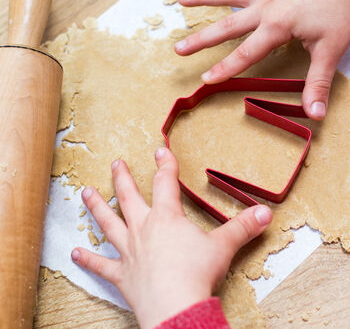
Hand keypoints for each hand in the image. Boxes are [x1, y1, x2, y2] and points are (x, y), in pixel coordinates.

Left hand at [71, 148, 271, 328]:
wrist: (177, 308)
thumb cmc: (196, 274)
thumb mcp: (223, 246)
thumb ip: (243, 227)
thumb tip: (266, 212)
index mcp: (166, 219)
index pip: (166, 183)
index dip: (165, 164)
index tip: (160, 149)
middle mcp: (143, 229)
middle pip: (129, 196)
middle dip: (122, 178)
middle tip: (115, 163)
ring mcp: (129, 251)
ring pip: (108, 223)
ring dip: (96, 207)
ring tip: (85, 193)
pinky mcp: (122, 275)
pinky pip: (101, 265)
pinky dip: (88, 259)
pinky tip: (74, 253)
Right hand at [175, 0, 349, 120]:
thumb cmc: (343, 9)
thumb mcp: (332, 49)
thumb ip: (318, 83)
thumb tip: (313, 115)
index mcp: (277, 26)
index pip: (245, 53)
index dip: (224, 69)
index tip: (205, 79)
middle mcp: (266, 6)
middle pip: (226, 26)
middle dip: (200, 39)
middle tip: (179, 49)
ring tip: (181, 0)